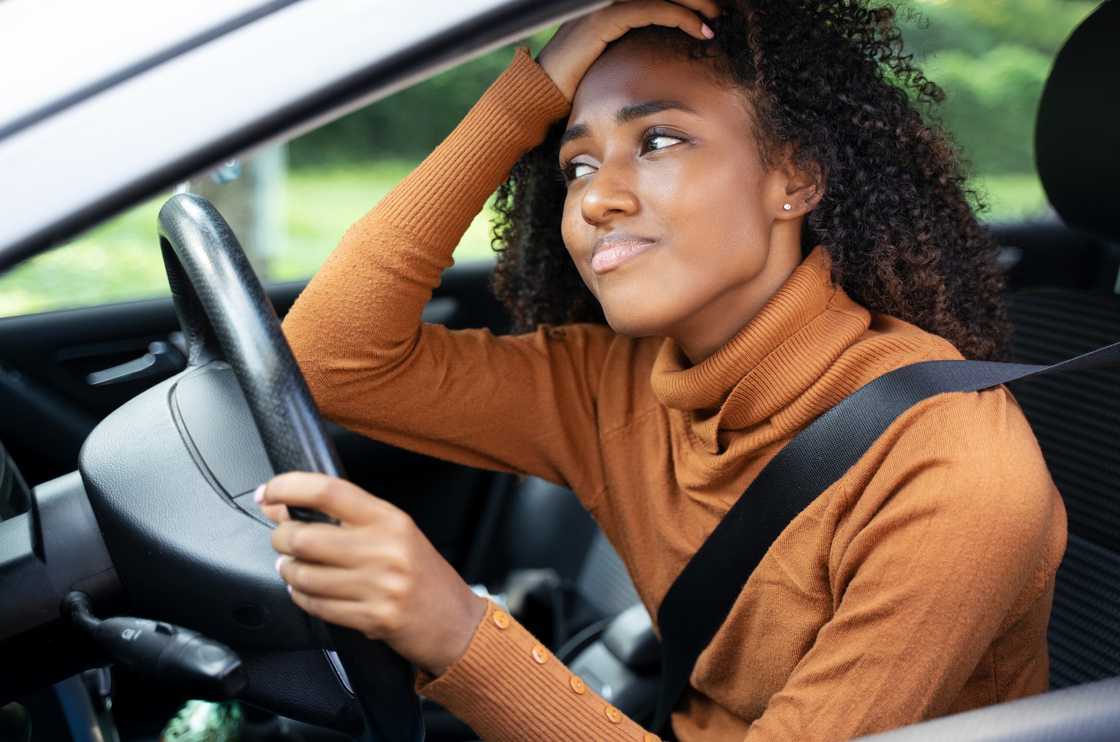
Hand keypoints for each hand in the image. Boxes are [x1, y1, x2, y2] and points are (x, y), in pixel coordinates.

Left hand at [257, 472, 487, 676]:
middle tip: (281, 539)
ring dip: (288, 571)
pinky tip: (306, 592)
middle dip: (280, 538)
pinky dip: (301, 598)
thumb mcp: (392, 533)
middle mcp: (385, 549)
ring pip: (305, 575)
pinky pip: (316, 606)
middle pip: (306, 537)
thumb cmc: (422, 573)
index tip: (268, 491)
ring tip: (294, 567)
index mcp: (389, 519)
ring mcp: (379, 585)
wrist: (455, 621)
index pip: (328, 491)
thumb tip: (280, 504)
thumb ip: (341, 518)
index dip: (289, 487)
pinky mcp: (372, 618)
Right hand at [536, 0, 721, 99]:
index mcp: (604, 3)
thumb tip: (661, 41)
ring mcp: (599, 6)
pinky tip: (698, 30)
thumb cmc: (572, 79)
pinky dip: (680, 17)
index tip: (708, 10)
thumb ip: (630, 37)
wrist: (539, 91)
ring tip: (714, 19)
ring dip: (692, 3)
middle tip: (718, 9)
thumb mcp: (608, 53)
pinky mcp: (602, 20)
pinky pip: (651, 9)